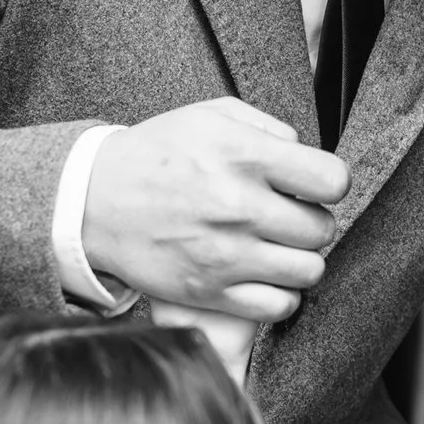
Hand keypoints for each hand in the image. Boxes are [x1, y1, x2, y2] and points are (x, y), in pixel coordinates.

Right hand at [82, 98, 349, 323]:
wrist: (91, 200)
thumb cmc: (157, 154)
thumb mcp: (211, 116)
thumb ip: (269, 127)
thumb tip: (305, 153)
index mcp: (243, 156)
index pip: (332, 181)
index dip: (328, 184)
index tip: (312, 186)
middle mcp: (238, 207)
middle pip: (323, 229)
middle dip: (312, 222)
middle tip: (289, 218)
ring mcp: (225, 254)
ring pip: (308, 271)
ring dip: (299, 259)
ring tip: (277, 247)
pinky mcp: (209, 292)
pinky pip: (278, 306)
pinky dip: (279, 294)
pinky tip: (262, 275)